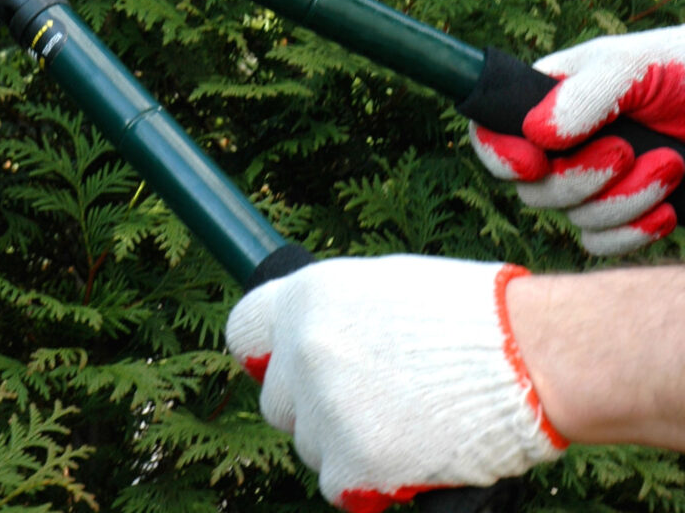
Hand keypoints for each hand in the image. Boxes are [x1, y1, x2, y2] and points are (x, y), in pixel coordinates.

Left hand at [225, 256, 565, 511]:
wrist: (529, 354)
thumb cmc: (469, 314)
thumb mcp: (385, 287)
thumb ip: (334, 313)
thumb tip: (303, 334)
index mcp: (308, 296)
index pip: (243, 332)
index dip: (267, 354)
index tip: (285, 367)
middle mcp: (304, 349)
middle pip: (277, 401)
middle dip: (312, 408)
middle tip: (368, 401)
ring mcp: (326, 408)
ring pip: (309, 446)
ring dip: (345, 443)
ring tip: (406, 420)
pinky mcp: (355, 463)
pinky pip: (340, 486)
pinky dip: (369, 481)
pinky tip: (411, 453)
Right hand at [470, 27, 684, 255]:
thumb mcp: (637, 64)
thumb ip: (585, 93)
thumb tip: (537, 135)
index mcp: (548, 98)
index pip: (490, 131)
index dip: (499, 154)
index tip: (533, 162)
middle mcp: (563, 143)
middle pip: (530, 187)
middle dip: (579, 178)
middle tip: (626, 151)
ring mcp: (595, 182)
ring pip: (571, 218)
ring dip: (623, 201)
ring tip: (671, 165)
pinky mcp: (627, 215)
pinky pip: (601, 244)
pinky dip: (633, 233)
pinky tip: (669, 208)